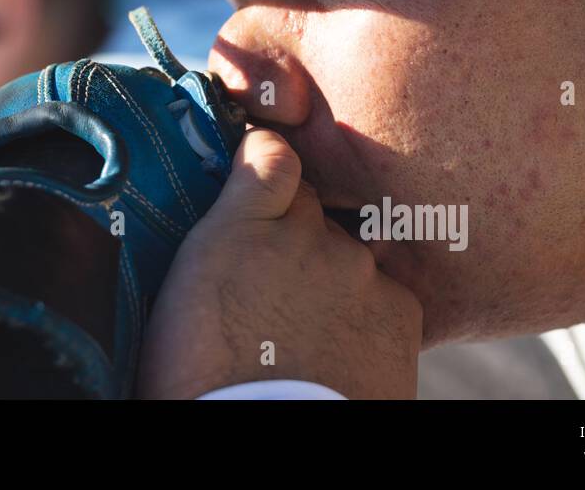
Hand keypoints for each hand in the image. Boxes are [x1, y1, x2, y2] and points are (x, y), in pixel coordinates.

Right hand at [136, 127, 422, 398]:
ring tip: (303, 331)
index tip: (261, 183)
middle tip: (270, 287)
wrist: (268, 429)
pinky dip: (365, 316)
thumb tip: (241, 178)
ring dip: (330, 279)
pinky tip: (337, 351)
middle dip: (295, 237)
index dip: (267, 168)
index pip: (271, 155)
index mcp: (241, 224)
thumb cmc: (202, 377)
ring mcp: (359, 269)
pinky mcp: (400, 310)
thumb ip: (223, 222)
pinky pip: (383, 295)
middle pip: (311, 213)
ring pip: (347, 257)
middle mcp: (307, 232)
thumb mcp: (184, 287)